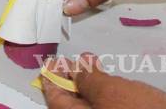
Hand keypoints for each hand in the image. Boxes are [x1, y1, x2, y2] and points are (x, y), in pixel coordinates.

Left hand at [41, 54, 165, 107]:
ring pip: (91, 107)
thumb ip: (88, 78)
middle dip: (71, 81)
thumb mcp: (111, 91)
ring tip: (92, 67)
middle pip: (72, 105)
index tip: (53, 61)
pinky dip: (105, 97)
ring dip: (89, 87)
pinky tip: (112, 84)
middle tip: (74, 61)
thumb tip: (78, 66)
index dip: (52, 78)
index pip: (56, 100)